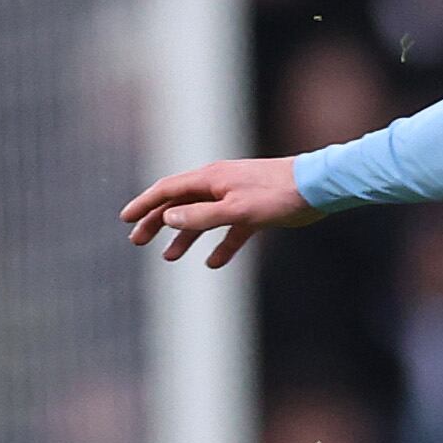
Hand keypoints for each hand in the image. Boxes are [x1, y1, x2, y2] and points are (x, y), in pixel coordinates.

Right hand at [121, 156, 310, 268]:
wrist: (317, 188)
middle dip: (157, 222)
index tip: (125, 219)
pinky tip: (213, 263)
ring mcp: (237, 198)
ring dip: (185, 237)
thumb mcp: (235, 209)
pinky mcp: (255, 213)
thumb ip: (201, 215)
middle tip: (138, 241)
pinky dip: (221, 246)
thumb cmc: (276, 195)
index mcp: (210, 178)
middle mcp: (219, 185)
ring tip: (169, 257)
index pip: (167, 190)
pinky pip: (231, 232)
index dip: (144, 204)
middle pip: (180, 204)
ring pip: (203, 219)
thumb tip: (168, 217)